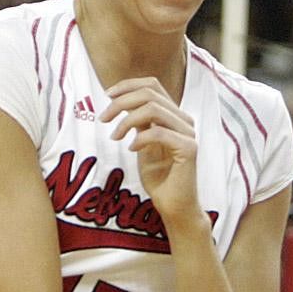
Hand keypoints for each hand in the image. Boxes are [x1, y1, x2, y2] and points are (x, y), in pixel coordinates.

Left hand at [101, 78, 201, 222]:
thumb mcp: (143, 143)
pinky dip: (140, 138)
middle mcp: (184, 120)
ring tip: (115, 136)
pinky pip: (159, 133)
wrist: (174, 206)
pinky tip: (131, 149)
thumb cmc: (159, 178)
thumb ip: (139, 122)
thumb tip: (122, 102)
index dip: (127, 85)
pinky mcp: (189, 149)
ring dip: (127, 120)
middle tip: (103, 118)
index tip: (107, 96)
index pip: (152, 85)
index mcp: (174, 116)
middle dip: (121, 102)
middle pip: (150, 94)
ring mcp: (188, 134)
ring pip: (153, 109)